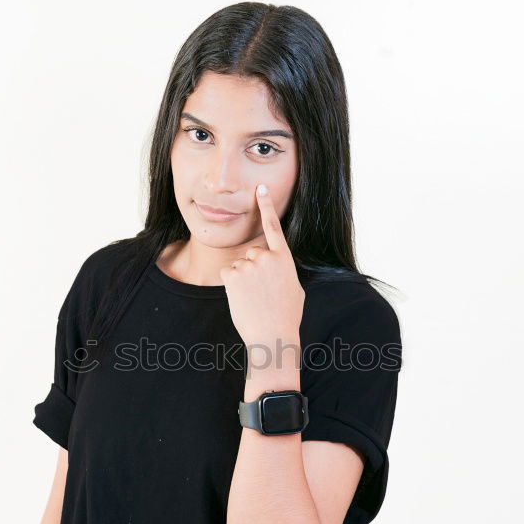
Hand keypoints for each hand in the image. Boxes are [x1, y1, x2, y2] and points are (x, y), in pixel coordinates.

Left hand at [220, 184, 304, 358]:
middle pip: (252, 253)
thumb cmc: (286, 317)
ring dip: (242, 280)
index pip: (273, 225)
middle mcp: (266, 257)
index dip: (266, 205)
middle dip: (253, 269)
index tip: (260, 187)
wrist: (272, 335)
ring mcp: (249, 264)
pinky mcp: (233, 275)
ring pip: (239, 266)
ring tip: (254, 299)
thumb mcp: (295, 289)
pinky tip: (243, 299)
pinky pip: (228, 274)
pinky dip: (232, 286)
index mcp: (284, 258)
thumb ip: (284, 272)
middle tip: (262, 292)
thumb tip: (277, 269)